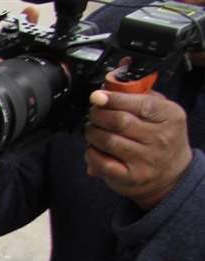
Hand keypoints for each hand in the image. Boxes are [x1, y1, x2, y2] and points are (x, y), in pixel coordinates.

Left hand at [84, 88, 194, 210]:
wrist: (172, 173)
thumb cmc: (162, 136)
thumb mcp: (161, 111)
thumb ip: (139, 95)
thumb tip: (111, 80)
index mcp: (170, 116)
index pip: (140, 104)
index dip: (114, 98)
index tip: (97, 96)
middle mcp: (160, 138)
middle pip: (120, 121)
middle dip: (99, 115)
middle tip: (93, 113)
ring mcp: (145, 159)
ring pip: (109, 141)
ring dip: (92, 133)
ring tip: (92, 130)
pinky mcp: (130, 177)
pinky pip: (102, 163)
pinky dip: (91, 153)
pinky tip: (92, 148)